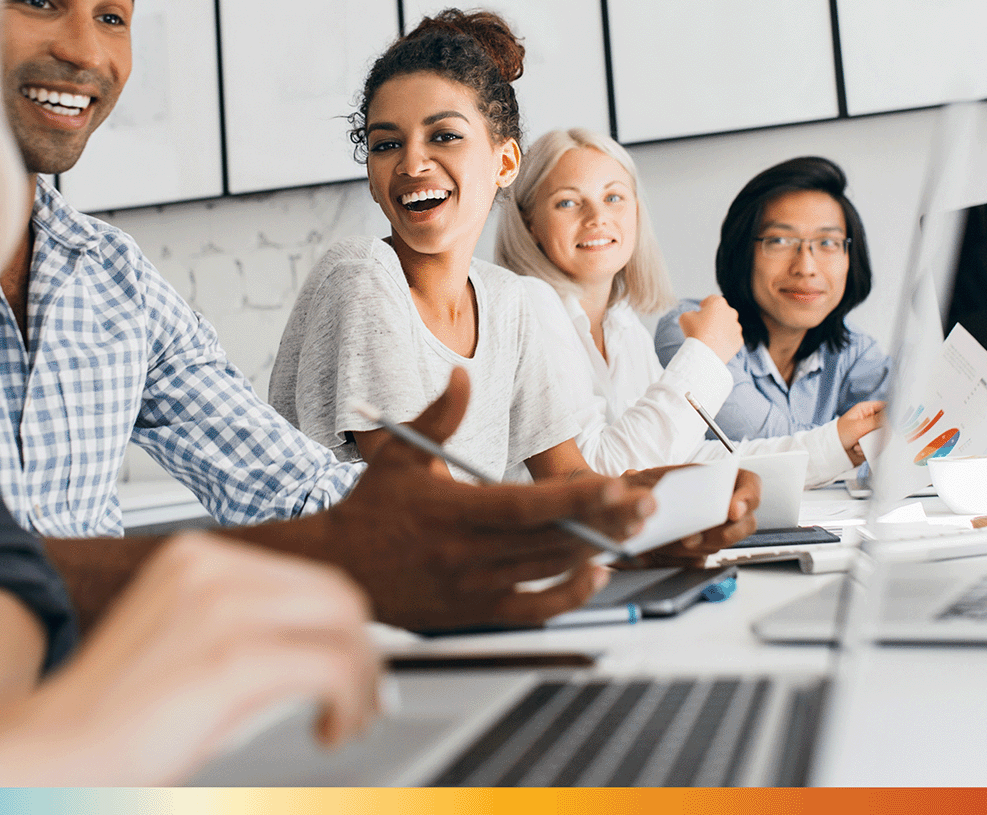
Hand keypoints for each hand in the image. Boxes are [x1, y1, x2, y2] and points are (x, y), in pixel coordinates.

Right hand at [26, 533, 378, 785]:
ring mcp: (220, 607)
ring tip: (349, 718)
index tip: (350, 669)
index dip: (341, 629)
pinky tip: (331, 730)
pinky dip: (349, 702)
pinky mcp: (230, 658)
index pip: (307, 578)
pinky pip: (332, 666)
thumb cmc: (110, 715)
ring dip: (361, 678)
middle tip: (361, 700)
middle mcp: (210, 567)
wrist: (49, 750)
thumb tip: (317, 645)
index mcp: (196, 557)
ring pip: (342, 624)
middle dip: (362, 651)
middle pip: (335, 594)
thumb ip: (239, 627)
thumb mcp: (181, 643)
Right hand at [272, 367, 655, 631]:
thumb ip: (438, 417)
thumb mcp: (398, 455)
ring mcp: (474, 588)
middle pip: (551, 540)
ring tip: (633, 526)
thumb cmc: (371, 509)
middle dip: (605, 521)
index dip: (576, 499)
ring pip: (549, 570)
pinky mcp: (477, 612)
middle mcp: (467, 555)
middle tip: (647, 504)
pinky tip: (597, 572)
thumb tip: (462, 375)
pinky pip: (534, 610)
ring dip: (597, 549)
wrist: (339, 570)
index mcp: (451, 512)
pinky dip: (569, 595)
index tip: (615, 485)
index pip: (526, 506)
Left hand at [615, 465, 760, 566]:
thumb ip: (650, 484)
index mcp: (719, 480)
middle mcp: (722, 507)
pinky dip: (682, 559)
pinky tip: (662, 551)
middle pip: (745, 523)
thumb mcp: (646, 478)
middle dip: (723, 533)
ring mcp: (715, 531)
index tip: (732, 510)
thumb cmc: (644, 488)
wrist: (631, 510)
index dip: (748, 498)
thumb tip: (646, 492)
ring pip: (720, 544)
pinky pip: (700, 560)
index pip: (750, 485)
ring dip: (699, 546)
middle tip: (694, 536)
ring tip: (674, 542)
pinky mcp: (700, 551)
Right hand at [678, 295, 742, 363]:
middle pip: (722, 311)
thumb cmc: (694, 332)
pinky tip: (715, 344)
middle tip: (704, 324)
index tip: (700, 310)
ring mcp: (736, 327)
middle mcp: (731, 312)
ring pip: (728, 325)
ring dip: (721, 328)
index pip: (712, 299)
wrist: (704, 353)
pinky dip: (725, 340)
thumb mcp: (685, 316)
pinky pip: (731, 337)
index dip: (705, 304)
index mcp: (718, 303)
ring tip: (709, 337)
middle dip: (714, 316)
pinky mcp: (739, 340)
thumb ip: (691, 313)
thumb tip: (696, 317)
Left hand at [838, 401, 885, 465]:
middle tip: (869, 436)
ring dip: (871, 443)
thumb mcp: (858, 426)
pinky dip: (868, 450)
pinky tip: (857, 449)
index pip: (885, 407)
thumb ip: (876, 422)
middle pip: (887, 425)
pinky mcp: (870, 443)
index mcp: (866, 409)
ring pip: (883, 438)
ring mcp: (870, 432)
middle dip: (878, 434)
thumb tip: (891, 419)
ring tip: (858, 444)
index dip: (890, 415)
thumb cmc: (839, 434)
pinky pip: (878, 447)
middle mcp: (870, 420)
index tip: (890, 423)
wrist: (831, 452)